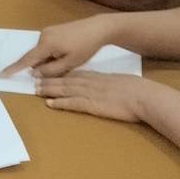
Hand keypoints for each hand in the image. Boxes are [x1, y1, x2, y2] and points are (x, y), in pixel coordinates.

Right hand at [0, 17, 116, 79]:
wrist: (98, 28)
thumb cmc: (86, 47)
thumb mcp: (70, 64)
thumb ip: (50, 70)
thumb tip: (34, 73)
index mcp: (46, 44)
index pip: (26, 60)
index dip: (14, 69)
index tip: (1, 74)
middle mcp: (43, 36)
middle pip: (36, 57)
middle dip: (43, 66)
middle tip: (63, 66)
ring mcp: (47, 31)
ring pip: (42, 53)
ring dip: (50, 60)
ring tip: (69, 59)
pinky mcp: (53, 30)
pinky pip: (47, 47)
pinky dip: (52, 54)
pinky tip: (67, 53)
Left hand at [36, 71, 164, 124]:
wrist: (144, 96)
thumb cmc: (139, 91)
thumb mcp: (122, 82)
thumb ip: (112, 83)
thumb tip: (110, 85)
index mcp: (99, 77)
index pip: (75, 74)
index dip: (61, 74)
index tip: (50, 73)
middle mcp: (91, 83)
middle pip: (66, 80)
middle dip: (49, 80)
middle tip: (35, 80)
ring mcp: (91, 93)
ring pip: (65, 89)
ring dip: (49, 89)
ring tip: (36, 89)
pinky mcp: (92, 105)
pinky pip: (72, 103)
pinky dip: (60, 103)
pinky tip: (49, 104)